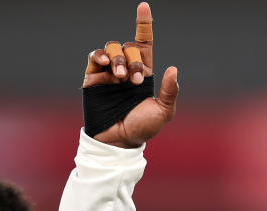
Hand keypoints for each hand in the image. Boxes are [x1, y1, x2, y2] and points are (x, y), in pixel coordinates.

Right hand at [84, 2, 177, 147]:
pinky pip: (94, 58)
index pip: (143, 43)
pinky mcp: (93, 79)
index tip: (143, 6)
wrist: (119, 143)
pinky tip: (106, 63)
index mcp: (144, 73)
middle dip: (133, 59)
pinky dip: (100, 55)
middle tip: (134, 80)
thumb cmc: (142, 129)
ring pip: (112, 49)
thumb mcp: (163, 112)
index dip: (143, 24)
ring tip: (120, 77)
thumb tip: (173, 69)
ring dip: (117, 58)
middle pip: (128, 47)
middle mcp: (126, 69)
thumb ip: (169, 91)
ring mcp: (109, 73)